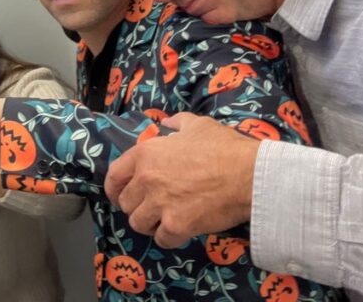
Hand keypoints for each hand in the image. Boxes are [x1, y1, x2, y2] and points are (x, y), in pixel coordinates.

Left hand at [104, 112, 258, 247]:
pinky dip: (169, 238)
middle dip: (136, 207)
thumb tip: (166, 123)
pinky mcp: (177, 225)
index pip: (114, 176)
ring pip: (138, 223)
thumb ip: (176, 123)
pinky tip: (179, 232)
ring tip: (161, 221)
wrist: (249, 174)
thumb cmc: (223, 147)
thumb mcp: (196, 124)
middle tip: (149, 208)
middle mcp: (146, 179)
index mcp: (145, 154)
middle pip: (125, 203)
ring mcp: (160, 203)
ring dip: (149, 224)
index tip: (119, 194)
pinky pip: (162, 239)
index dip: (114, 188)